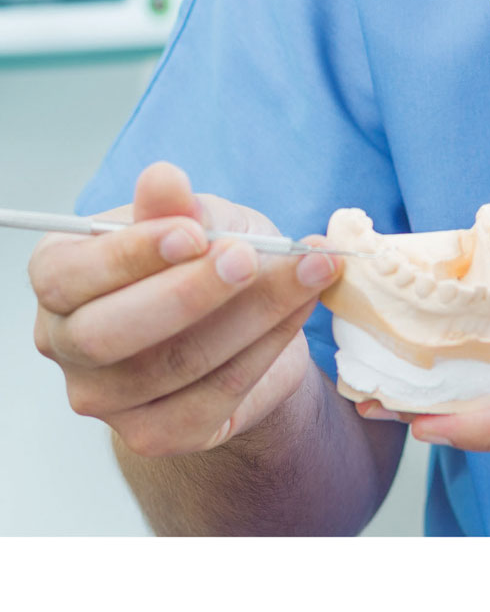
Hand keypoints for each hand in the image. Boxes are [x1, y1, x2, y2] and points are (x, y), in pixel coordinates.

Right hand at [31, 161, 338, 458]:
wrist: (243, 325)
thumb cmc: (206, 258)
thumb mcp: (198, 219)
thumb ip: (176, 206)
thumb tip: (164, 179)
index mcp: (59, 279)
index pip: (69, 275)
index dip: (132, 254)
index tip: (195, 232)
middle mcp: (65, 343)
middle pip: (108, 333)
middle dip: (190, 292)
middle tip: (250, 257)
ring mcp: (106, 398)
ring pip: (174, 363)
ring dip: (252, 314)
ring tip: (308, 270)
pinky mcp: (156, 433)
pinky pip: (215, 394)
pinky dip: (266, 347)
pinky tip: (299, 309)